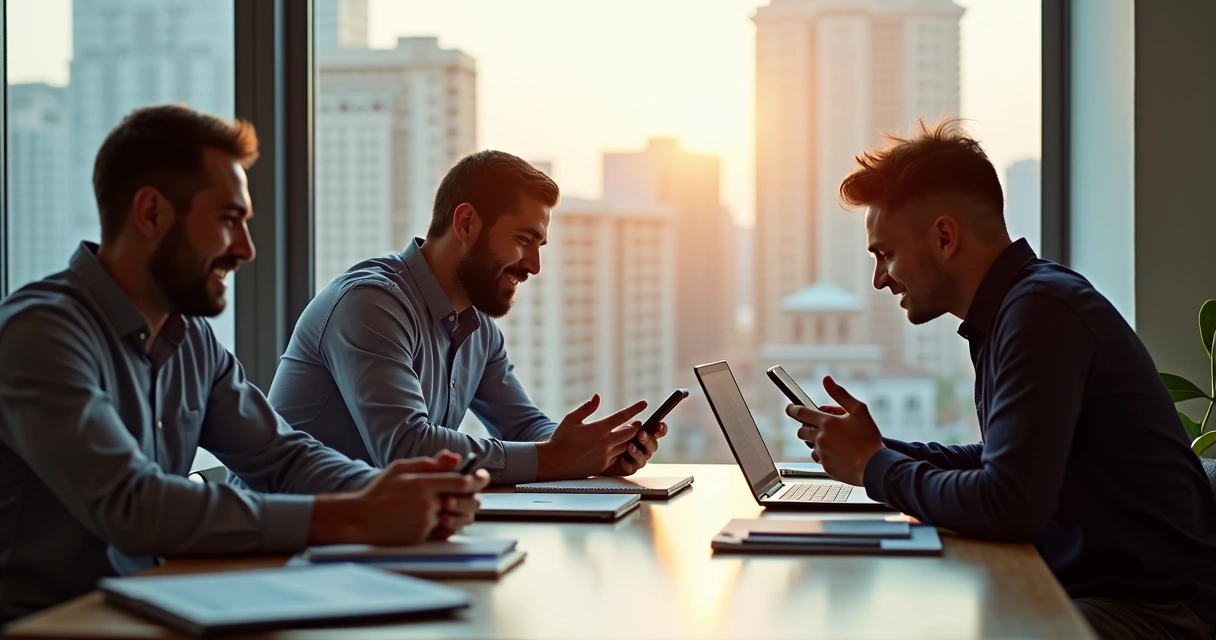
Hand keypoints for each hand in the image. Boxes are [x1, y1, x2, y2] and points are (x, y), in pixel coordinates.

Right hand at [309, 450, 489, 545]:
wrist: (360, 520)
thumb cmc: (380, 492)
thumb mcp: (401, 469)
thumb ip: (430, 463)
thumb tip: (456, 458)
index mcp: (423, 483)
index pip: (462, 482)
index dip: (478, 479)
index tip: (483, 476)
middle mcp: (427, 504)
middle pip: (466, 502)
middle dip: (474, 497)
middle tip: (473, 493)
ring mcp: (425, 522)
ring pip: (457, 518)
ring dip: (462, 512)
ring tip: (455, 506)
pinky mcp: (422, 537)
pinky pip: (444, 530)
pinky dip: (446, 524)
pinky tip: (440, 517)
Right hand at [535, 394, 647, 480]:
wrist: (554, 462)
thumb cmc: (561, 438)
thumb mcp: (571, 419)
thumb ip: (587, 407)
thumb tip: (597, 396)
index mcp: (598, 429)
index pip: (622, 416)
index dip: (635, 408)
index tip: (644, 403)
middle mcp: (605, 443)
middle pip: (630, 433)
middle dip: (636, 427)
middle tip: (639, 422)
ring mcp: (605, 456)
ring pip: (625, 446)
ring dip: (628, 439)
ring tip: (630, 433)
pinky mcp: (603, 466)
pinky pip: (617, 457)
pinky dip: (619, 450)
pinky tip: (617, 446)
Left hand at [601, 422, 667, 476]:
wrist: (594, 455)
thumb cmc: (606, 440)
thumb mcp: (615, 430)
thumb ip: (628, 428)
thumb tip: (638, 422)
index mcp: (643, 435)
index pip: (657, 431)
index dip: (661, 428)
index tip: (660, 425)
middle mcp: (643, 447)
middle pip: (653, 444)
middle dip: (648, 439)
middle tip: (641, 434)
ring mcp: (637, 458)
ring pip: (644, 456)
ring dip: (638, 451)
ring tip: (630, 447)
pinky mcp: (629, 469)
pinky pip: (632, 467)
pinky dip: (628, 462)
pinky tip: (623, 460)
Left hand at [784, 376, 884, 485]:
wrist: (875, 467)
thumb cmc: (869, 438)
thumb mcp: (859, 410)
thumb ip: (840, 394)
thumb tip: (827, 380)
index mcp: (827, 423)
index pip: (801, 413)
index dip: (792, 409)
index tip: (790, 408)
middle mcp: (820, 438)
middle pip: (801, 431)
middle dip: (806, 427)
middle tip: (819, 427)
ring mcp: (822, 453)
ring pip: (810, 445)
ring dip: (816, 441)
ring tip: (835, 440)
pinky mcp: (825, 466)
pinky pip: (818, 458)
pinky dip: (824, 454)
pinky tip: (838, 452)